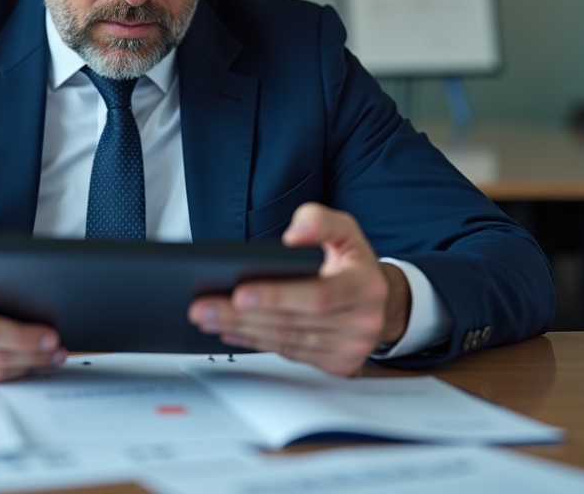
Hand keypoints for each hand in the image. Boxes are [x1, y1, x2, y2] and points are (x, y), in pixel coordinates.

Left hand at [188, 203, 409, 375]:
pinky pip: (289, 354)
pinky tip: (231, 330)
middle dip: (241, 315)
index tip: (238, 292)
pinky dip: (255, 342)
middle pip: (292, 322)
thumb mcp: (344, 228)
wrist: (381, 299)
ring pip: (286, 341)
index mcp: (366, 286)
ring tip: (208, 317)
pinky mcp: (337, 364)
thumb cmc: (352, 261)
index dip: (276, 296)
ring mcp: (350, 347)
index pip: (317, 295)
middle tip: (203, 307)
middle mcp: (362, 322)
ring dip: (241, 330)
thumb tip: (294, 235)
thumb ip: (319, 221)